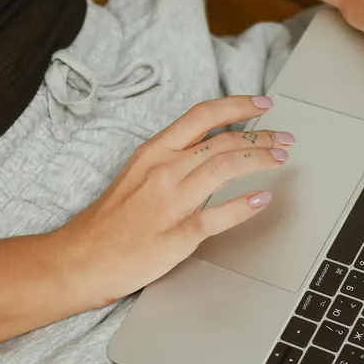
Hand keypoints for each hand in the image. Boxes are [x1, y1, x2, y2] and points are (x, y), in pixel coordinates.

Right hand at [53, 96, 292, 306]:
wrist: (78, 260)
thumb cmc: (107, 223)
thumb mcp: (135, 177)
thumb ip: (169, 163)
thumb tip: (206, 154)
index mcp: (153, 153)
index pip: (202, 116)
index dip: (238, 105)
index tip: (263, 104)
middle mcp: (164, 171)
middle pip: (223, 141)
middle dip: (261, 135)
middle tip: (285, 139)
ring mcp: (170, 203)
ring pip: (225, 168)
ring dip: (259, 160)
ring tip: (280, 159)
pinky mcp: (176, 236)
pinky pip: (217, 216)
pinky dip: (244, 206)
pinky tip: (262, 199)